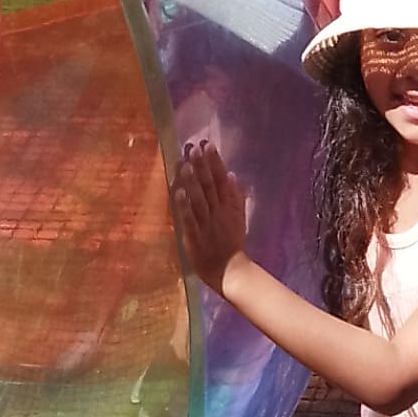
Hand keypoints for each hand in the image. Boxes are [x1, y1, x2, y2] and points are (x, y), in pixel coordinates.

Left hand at [171, 137, 250, 284]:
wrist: (231, 272)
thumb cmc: (233, 244)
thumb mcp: (239, 217)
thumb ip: (236, 196)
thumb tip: (232, 174)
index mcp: (229, 207)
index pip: (222, 180)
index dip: (214, 161)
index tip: (208, 144)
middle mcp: (218, 212)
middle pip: (210, 185)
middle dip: (202, 165)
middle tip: (195, 147)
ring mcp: (206, 224)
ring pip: (199, 199)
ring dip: (193, 181)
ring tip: (186, 163)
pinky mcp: (195, 237)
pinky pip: (189, 219)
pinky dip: (184, 206)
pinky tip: (178, 192)